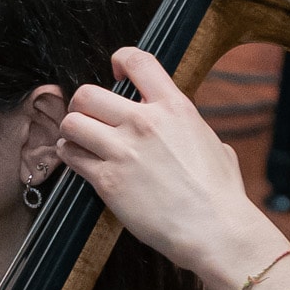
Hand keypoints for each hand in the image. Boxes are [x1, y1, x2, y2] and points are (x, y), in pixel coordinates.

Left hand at [56, 47, 289, 289]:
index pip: (137, 60)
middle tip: (88, 119)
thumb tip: (185, 129)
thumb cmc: (220, 193)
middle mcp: (145, 122)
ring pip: (72, 123)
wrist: (215, 229)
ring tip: (78, 141)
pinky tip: (78, 161)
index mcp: (174, 107)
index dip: (119, 60)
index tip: (115, 73)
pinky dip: (69, 156)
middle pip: (88, 94)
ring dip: (71, 132)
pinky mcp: (107, 180)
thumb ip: (190, 128)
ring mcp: (123, 150)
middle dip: (83, 105)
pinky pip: (70, 156)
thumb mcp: (214, 144)